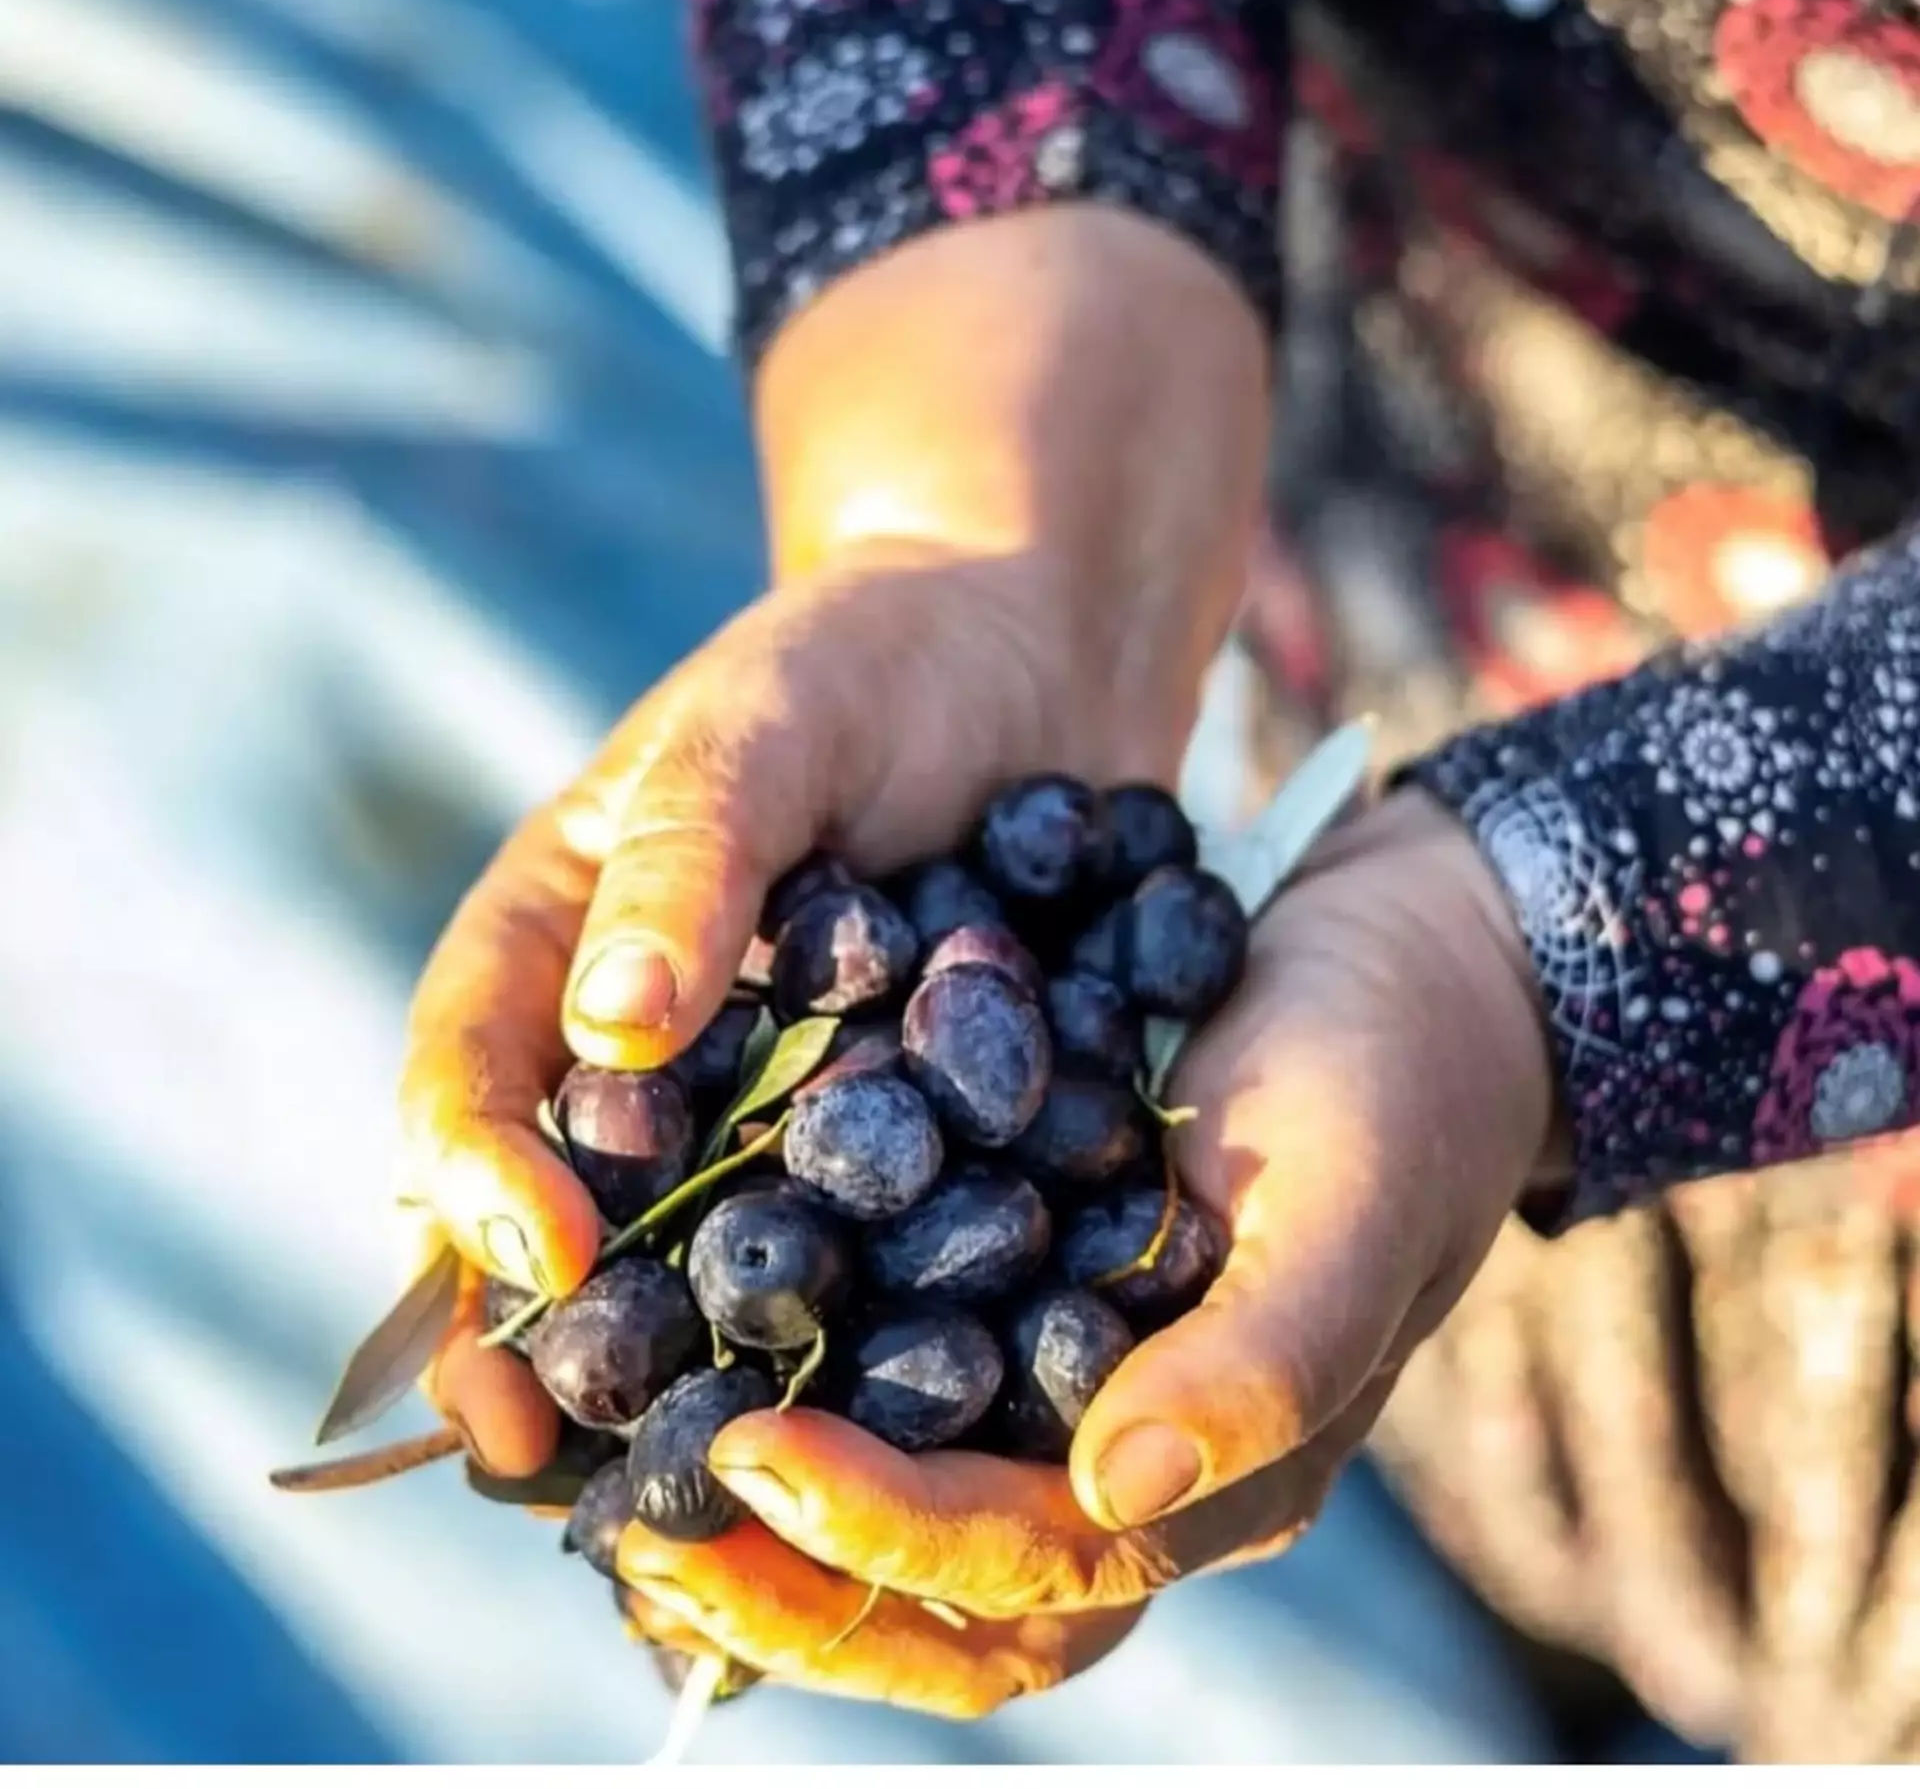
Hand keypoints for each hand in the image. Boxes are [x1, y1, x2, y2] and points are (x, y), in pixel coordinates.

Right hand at [391, 208, 1271, 1478]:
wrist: (1036, 657)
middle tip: (551, 1451)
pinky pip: (854, 1266)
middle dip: (544, 1343)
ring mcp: (762, 1121)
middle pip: (551, 1224)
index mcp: (553, 952)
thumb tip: (615, 1030)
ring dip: (685, 1381)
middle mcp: (638, 1061)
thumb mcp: (765, 724)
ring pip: (689, 1278)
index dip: (475, 1175)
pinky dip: (857, 1340)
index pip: (465, 1080)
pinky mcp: (894, 1161)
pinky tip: (896, 1416)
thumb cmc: (868, 659)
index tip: (539, 1246)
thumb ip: (692, 856)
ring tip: (710, 1480)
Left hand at [614, 788, 1561, 1716]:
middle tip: (632, 1525)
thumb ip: (1262, 1359)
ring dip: (762, 1509)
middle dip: (786, 1584)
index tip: (750, 1448)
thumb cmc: (1405, 1076)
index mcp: (1213, 1470)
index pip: (1024, 1571)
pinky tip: (680, 1322)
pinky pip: (893, 1362)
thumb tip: (1115, 1483)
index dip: (884, 1536)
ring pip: (898, 1501)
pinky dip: (790, 1368)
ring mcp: (1067, 1369)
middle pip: (938, 1597)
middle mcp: (1124, 1453)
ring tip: (622, 1461)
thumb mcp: (1353, 1202)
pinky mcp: (1021, 1271)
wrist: (1420, 951)